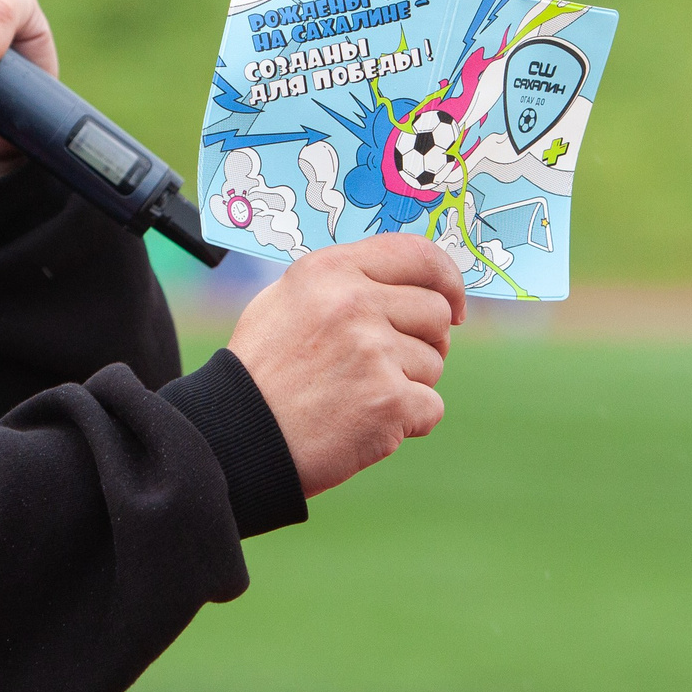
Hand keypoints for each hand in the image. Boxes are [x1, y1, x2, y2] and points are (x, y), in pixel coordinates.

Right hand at [226, 235, 464, 497]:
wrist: (238, 436)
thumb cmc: (263, 371)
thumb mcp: (288, 300)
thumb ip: (345, 282)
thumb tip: (411, 281)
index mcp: (330, 271)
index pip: (418, 255)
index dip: (447, 278)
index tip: (453, 304)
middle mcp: (354, 304)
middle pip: (435, 311)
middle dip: (424, 340)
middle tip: (387, 365)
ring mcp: (374, 353)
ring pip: (434, 363)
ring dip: (408, 383)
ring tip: (358, 395)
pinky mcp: (388, 402)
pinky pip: (431, 406)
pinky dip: (407, 422)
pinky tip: (365, 423)